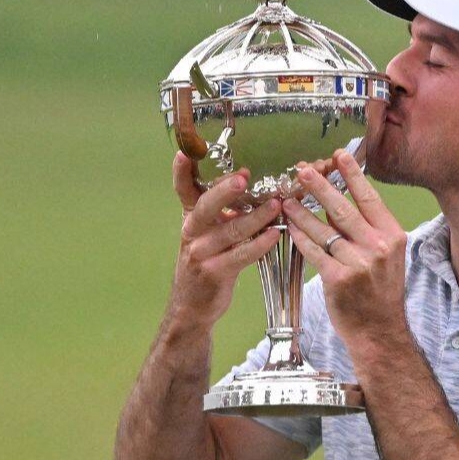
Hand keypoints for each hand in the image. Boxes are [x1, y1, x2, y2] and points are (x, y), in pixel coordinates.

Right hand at [168, 151, 281, 330]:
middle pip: (205, 206)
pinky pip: (240, 254)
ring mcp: (200, 253)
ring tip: (277, 205)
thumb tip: (249, 182)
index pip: (183, 190)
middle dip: (225, 190)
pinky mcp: (214, 272)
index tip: (184, 153)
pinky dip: (259, 244)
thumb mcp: (207, 233)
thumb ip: (221, 212)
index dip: (181, 172)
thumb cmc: (207, 262)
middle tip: (244, 177)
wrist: (192, 306)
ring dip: (256, 216)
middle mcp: (192, 232)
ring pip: (230, 230)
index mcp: (191, 218)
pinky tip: (274, 234)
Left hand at [282, 150, 407, 344]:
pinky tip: (288, 227)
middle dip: (320, 185)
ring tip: (286, 198)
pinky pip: (313, 251)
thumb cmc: (381, 292)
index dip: (352, 174)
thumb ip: (366, 230)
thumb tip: (337, 202)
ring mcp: (358, 263)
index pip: (369, 198)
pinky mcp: (338, 279)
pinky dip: (300, 237)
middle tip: (302, 169)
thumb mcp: (385, 256)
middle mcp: (378, 246)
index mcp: (392, 236)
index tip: (339, 155)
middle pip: (343, 208)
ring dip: (302, 212)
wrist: (380, 331)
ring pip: (323, 229)